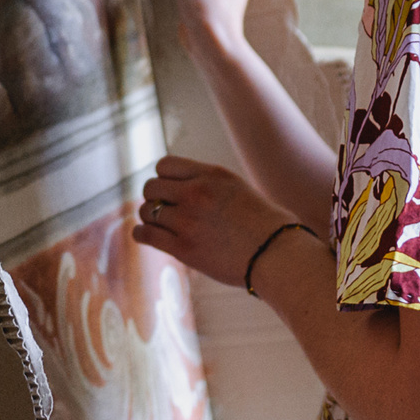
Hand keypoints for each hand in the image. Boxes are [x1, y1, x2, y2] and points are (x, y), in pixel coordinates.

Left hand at [132, 154, 295, 289]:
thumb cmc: (265, 225)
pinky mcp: (183, 248)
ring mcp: (187, 220)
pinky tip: (147, 235)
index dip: (164, 178)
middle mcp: (196, 193)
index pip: (164, 165)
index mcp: (211, 174)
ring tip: (160, 225)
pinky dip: (142, 234)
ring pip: (146, 211)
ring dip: (149, 217)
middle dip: (154, 197)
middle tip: (164, 210)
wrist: (277, 254)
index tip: (170, 190)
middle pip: (151, 187)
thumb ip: (208, 186)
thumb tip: (179, 190)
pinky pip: (146, 234)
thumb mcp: (236, 189)